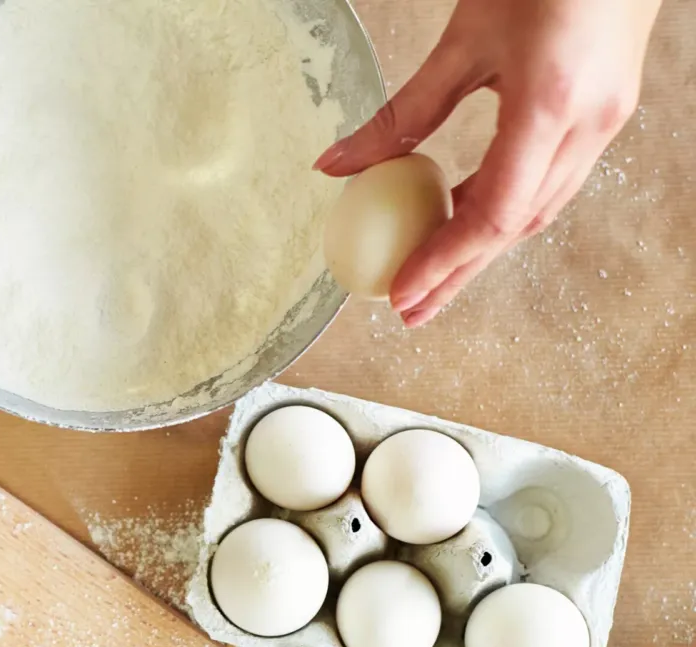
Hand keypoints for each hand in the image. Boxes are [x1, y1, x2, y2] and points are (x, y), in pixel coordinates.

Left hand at [314, 0, 660, 326]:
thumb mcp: (463, 42)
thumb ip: (402, 112)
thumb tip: (335, 167)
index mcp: (551, 104)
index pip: (494, 212)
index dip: (443, 260)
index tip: (400, 293)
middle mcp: (589, 124)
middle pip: (517, 225)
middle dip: (459, 273)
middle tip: (409, 310)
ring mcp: (606, 122)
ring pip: (538, 208)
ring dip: (480, 248)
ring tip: (429, 277)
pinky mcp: (605, 114)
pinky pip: (549, 180)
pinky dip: (503, 207)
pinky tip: (463, 214)